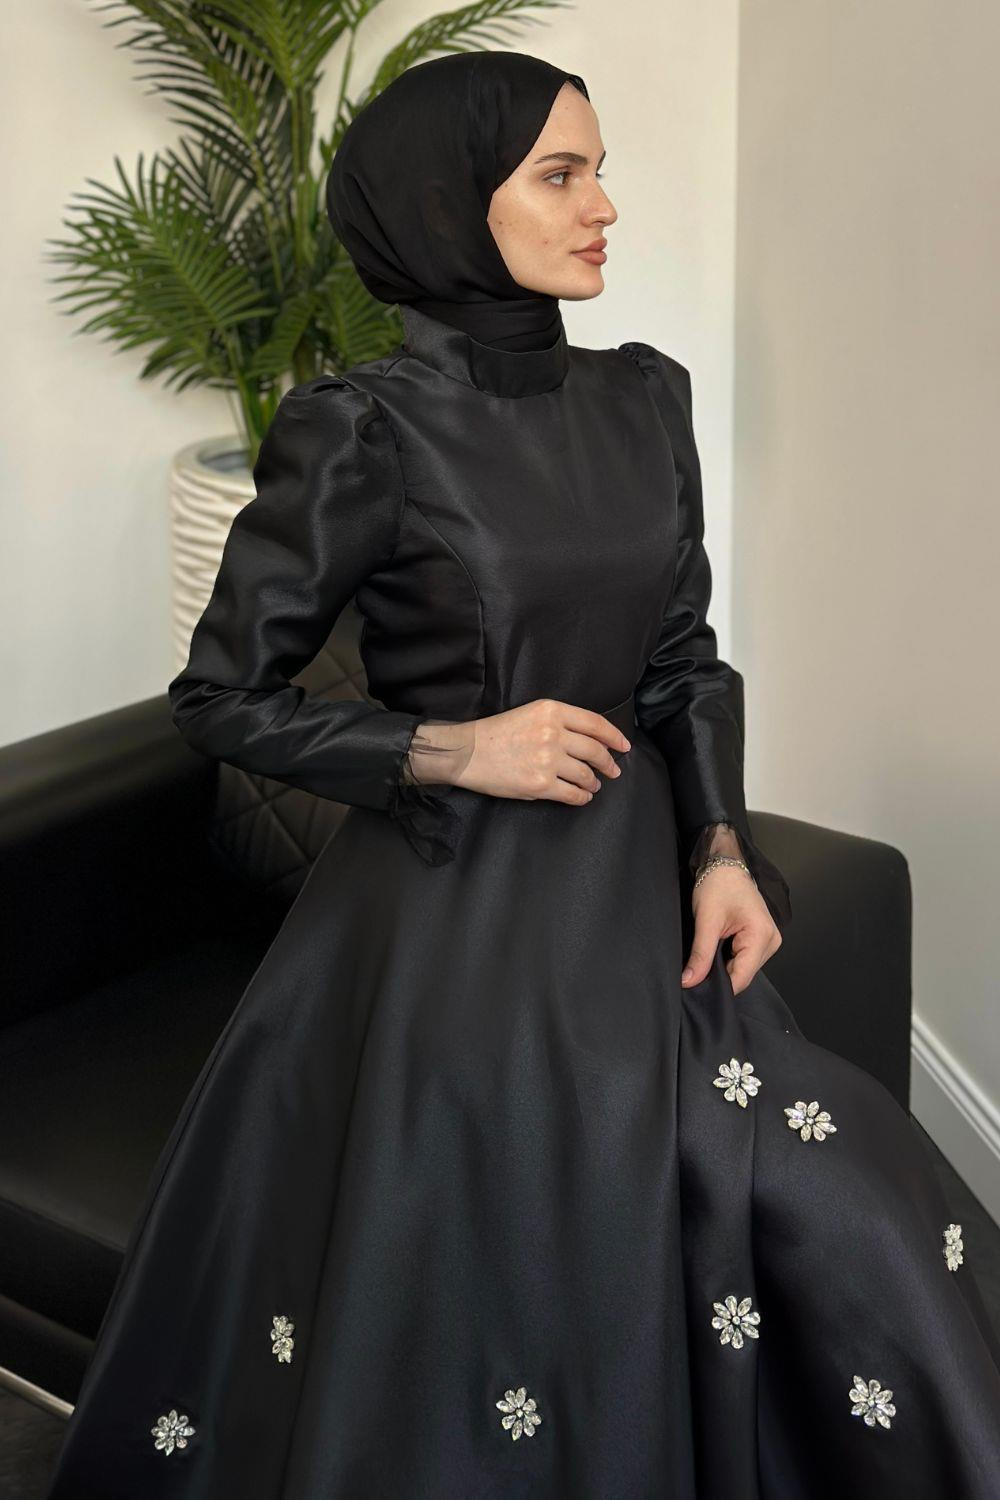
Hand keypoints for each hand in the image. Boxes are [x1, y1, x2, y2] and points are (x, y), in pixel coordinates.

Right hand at [412, 698, 630, 802]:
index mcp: (551, 711)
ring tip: (594, 785)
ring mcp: (548, 760)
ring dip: (594, 782)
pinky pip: (573, 794)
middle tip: (613, 770)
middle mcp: (553, 733)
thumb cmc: (496, 733)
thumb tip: (588, 741)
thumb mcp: (530, 713)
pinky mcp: (541, 784)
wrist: (467, 753)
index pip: (595, 723)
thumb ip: (559, 722)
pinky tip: (582, 796)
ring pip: (586, 774)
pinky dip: (582, 797)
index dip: (614, 736)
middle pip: (595, 750)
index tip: (623, 746)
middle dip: (608, 763)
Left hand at [681, 864, 781, 995]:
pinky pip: (744, 960)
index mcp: (762, 936)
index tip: (696, 986)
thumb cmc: (719, 884)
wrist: (725, 865)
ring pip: (744, 970)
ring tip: (710, 951)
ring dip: (724, 967)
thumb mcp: (706, 921)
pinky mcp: (761, 940)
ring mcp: (769, 941)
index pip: (741, 977)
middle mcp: (771, 941)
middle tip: (698, 966)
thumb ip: (700, 954)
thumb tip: (690, 981)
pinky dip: (729, 959)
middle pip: (744, 975)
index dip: (719, 986)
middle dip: (720, 976)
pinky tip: (718, 949)